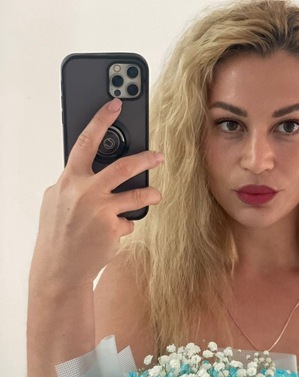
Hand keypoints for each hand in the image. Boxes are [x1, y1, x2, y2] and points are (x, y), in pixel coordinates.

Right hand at [32, 98, 162, 286]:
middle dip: (145, 159)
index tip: (116, 103)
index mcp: (69, 179)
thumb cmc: (58, 232)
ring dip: (151, 194)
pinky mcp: (114, 228)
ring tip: (157, 195)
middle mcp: (85, 191)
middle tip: (159, 157)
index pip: (86, 141)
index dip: (102, 120)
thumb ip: (74, 182)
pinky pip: (129, 221)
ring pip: (137, 195)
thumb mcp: (57, 200)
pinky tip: (112, 234)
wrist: (60, 268)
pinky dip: (124, 225)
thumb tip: (92, 169)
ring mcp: (101, 210)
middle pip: (123, 166)